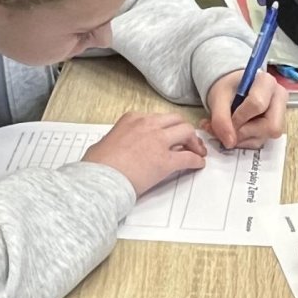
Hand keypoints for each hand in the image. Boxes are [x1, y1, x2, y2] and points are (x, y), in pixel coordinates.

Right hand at [85, 111, 207, 197]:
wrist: (101, 179)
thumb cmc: (98, 165)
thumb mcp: (105, 142)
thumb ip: (116, 138)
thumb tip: (115, 145)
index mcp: (132, 119)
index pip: (157, 118)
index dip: (167, 128)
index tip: (169, 136)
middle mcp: (148, 125)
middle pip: (176, 120)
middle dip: (185, 130)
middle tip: (189, 142)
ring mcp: (158, 141)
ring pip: (187, 132)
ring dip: (194, 142)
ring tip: (197, 152)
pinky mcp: (166, 160)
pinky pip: (188, 157)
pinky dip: (196, 160)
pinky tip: (198, 165)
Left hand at [203, 69, 287, 150]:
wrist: (231, 90)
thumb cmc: (229, 88)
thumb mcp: (218, 97)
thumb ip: (220, 118)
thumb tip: (229, 143)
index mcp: (267, 83)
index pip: (258, 104)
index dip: (240, 117)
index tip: (227, 119)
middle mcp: (279, 100)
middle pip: (271, 126)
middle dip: (246, 132)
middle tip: (230, 128)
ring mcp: (278, 117)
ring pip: (265, 138)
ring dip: (242, 139)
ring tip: (228, 129)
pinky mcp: (272, 130)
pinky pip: (259, 143)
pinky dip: (243, 142)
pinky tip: (234, 132)